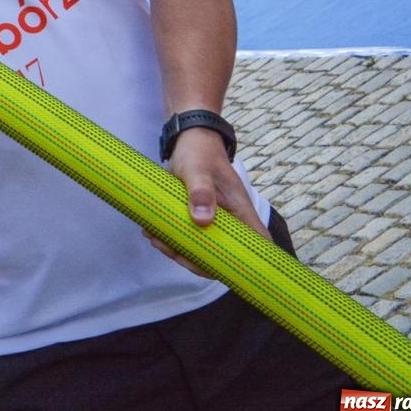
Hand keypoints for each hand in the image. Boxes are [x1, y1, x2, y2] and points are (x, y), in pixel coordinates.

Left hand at [144, 128, 268, 277]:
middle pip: (223, 254)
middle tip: (169, 249)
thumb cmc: (200, 152)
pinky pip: (188, 235)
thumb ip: (200, 192)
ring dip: (178, 249)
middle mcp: (231, 220)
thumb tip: (203, 221)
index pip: (258, 245)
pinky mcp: (197, 216)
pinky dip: (172, 238)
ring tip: (154, 238)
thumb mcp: (198, 169)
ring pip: (203, 247)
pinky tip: (152, 232)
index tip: (222, 271)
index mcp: (241, 211)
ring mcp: (215, 220)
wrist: (190, 138)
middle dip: (195, 260)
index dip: (249, 264)